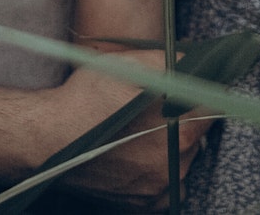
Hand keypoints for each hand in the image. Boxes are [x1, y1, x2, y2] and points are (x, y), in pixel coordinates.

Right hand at [51, 50, 214, 209]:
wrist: (45, 138)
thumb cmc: (86, 99)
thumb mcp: (128, 65)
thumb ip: (169, 61)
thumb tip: (195, 59)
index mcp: (179, 131)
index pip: (214, 108)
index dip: (204, 92)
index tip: (190, 85)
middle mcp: (175, 166)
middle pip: (198, 135)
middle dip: (185, 118)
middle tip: (157, 105)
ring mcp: (157, 189)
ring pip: (182, 160)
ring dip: (172, 144)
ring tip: (141, 129)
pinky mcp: (141, 203)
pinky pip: (166, 185)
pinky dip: (160, 170)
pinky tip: (139, 153)